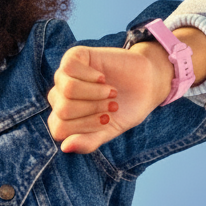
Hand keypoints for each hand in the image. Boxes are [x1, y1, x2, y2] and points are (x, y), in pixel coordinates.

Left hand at [47, 43, 171, 153]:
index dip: (86, 127)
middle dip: (94, 109)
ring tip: (111, 92)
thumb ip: (88, 142)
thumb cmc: (125, 109)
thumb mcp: (109, 131)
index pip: (59, 130)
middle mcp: (59, 97)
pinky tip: (103, 78)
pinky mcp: (72, 58)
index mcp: (63, 119)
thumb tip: (65, 147)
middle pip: (64, 110)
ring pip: (68, 89)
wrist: (147, 83)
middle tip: (113, 105)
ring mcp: (63, 77)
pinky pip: (70, 68)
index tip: (108, 121)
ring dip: (96, 93)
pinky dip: (92, 76)